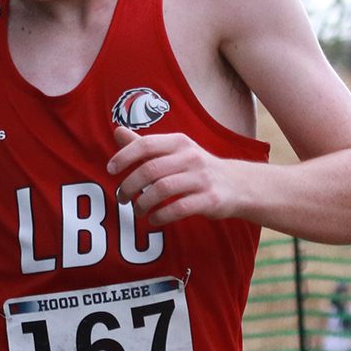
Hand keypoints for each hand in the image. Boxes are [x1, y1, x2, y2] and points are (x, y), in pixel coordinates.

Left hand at [107, 126, 240, 224]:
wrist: (239, 185)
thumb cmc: (198, 168)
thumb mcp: (175, 151)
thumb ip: (145, 145)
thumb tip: (117, 131)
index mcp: (179, 143)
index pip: (145, 145)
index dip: (124, 157)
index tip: (111, 171)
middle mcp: (191, 157)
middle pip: (150, 170)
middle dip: (130, 186)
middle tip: (122, 198)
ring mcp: (202, 179)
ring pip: (162, 190)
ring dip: (143, 203)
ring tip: (138, 210)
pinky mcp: (210, 200)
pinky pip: (178, 208)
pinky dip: (161, 216)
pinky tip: (154, 219)